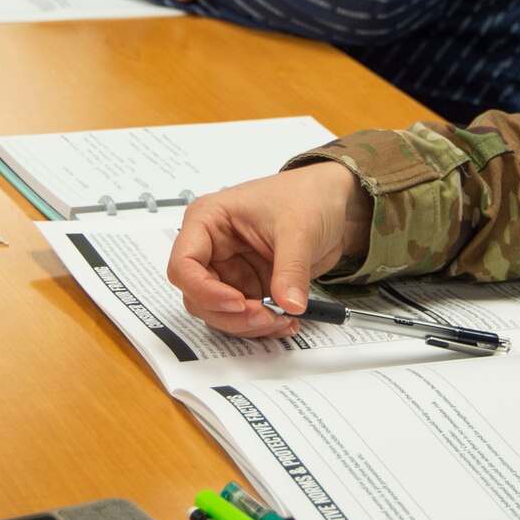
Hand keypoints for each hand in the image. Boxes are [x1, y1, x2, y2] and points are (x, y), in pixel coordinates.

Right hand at [167, 161, 373, 338]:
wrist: (334, 202)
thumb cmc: (307, 195)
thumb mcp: (299, 228)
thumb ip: (290, 269)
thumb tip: (288, 303)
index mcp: (209, 219)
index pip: (184, 264)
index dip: (204, 290)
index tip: (237, 302)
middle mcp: (213, 247)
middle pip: (198, 296)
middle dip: (231, 313)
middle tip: (265, 316)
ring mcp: (230, 268)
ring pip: (219, 312)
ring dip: (247, 324)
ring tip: (282, 320)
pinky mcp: (249, 284)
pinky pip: (244, 315)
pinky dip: (262, 324)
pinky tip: (287, 319)